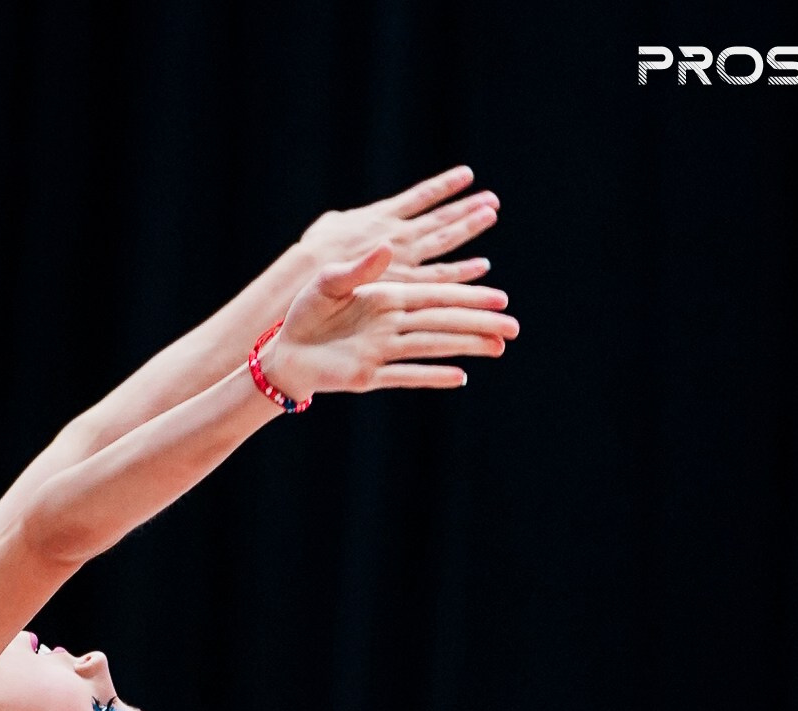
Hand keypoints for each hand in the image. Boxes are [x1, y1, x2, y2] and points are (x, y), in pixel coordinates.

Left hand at [257, 246, 516, 395]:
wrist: (283, 351)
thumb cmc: (304, 313)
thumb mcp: (328, 282)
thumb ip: (359, 268)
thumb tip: (390, 246)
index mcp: (386, 297)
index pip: (435, 295)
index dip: (467, 296)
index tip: (499, 297)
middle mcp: (391, 325)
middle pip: (443, 322)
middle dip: (478, 323)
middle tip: (514, 327)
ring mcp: (382, 351)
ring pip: (432, 347)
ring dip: (465, 347)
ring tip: (498, 348)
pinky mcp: (368, 375)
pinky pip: (405, 375)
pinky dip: (431, 376)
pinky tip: (460, 377)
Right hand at [300, 165, 498, 284]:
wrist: (307, 289)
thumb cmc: (312, 261)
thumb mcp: (326, 230)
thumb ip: (344, 223)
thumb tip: (345, 222)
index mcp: (381, 217)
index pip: (421, 196)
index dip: (444, 185)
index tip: (467, 175)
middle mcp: (398, 235)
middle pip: (440, 218)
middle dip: (467, 208)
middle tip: (492, 199)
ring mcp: (404, 258)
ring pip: (445, 241)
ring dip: (470, 226)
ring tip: (491, 215)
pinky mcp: (405, 284)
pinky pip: (440, 276)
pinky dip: (463, 271)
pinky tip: (483, 265)